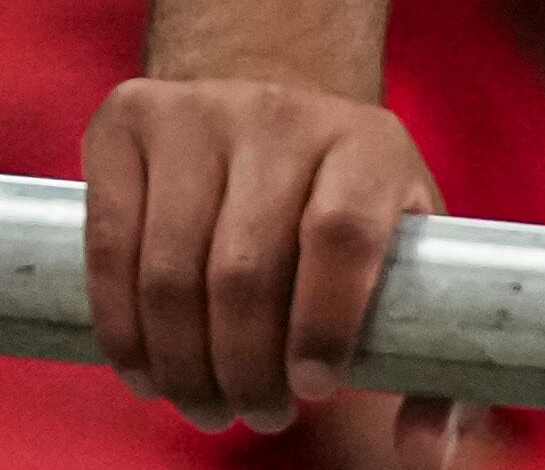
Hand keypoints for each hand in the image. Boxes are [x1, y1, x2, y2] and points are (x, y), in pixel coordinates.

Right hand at [83, 74, 453, 441]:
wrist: (272, 110)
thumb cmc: (347, 208)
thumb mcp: (406, 259)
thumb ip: (434, 364)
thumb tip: (429, 453)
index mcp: (369, 143)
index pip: (342, 233)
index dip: (323, 322)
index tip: (313, 389)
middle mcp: (283, 113)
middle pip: (246, 267)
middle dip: (243, 370)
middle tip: (255, 415)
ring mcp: (197, 111)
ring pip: (171, 268)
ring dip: (181, 364)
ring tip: (205, 403)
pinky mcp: (127, 123)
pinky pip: (111, 248)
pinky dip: (122, 329)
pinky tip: (148, 371)